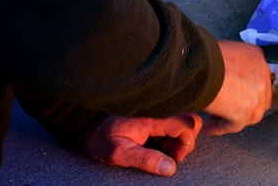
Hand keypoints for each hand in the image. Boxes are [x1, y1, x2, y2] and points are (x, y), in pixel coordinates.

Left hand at [83, 113, 202, 175]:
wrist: (88, 122)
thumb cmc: (102, 137)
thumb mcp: (119, 153)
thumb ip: (146, 159)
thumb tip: (170, 168)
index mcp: (152, 116)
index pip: (186, 123)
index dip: (187, 143)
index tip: (174, 157)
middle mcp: (158, 108)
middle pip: (190, 119)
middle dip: (186, 140)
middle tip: (168, 153)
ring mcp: (156, 109)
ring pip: (183, 119)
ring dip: (178, 137)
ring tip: (160, 148)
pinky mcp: (154, 112)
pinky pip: (172, 119)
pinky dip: (170, 133)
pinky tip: (156, 141)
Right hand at [203, 40, 271, 134]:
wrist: (200, 64)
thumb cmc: (206, 54)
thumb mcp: (224, 48)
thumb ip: (231, 60)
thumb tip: (224, 71)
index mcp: (256, 56)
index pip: (255, 77)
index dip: (242, 86)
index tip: (231, 91)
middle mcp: (261, 75)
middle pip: (257, 97)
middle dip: (241, 103)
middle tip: (225, 105)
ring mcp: (256, 95)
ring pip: (250, 114)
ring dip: (232, 117)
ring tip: (214, 119)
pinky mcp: (246, 112)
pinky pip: (234, 125)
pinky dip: (220, 128)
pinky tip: (210, 128)